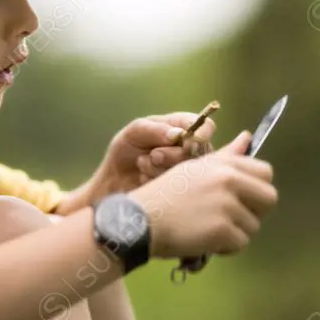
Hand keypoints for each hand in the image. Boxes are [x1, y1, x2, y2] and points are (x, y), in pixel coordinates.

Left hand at [59, 112, 217, 214]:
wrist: (114, 182)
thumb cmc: (126, 151)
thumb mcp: (134, 132)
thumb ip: (154, 129)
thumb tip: (178, 134)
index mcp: (183, 128)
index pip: (205, 126)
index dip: (201, 133)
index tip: (187, 142)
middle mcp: (192, 150)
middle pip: (199, 152)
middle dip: (172, 155)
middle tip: (153, 155)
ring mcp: (190, 172)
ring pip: (189, 171)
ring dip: (160, 168)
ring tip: (143, 165)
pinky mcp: (183, 192)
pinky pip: (178, 188)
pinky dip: (156, 182)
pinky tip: (145, 180)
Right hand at [128, 130, 276, 258]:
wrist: (142, 219)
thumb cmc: (166, 194)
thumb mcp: (195, 168)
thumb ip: (226, 156)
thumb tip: (247, 137)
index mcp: (225, 164)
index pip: (266, 173)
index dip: (257, 187)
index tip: (242, 197)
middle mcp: (230, 181)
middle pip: (270, 199)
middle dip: (255, 211)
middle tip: (231, 217)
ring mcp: (228, 205)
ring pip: (253, 226)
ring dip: (236, 232)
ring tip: (209, 229)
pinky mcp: (223, 230)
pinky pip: (240, 244)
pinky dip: (225, 248)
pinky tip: (206, 241)